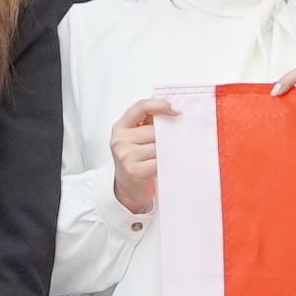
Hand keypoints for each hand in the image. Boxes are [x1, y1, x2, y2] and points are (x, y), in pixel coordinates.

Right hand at [110, 93, 173, 217]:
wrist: (127, 189)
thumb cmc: (135, 161)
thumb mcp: (136, 138)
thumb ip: (148, 123)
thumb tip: (173, 111)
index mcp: (120, 127)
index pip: (140, 107)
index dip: (160, 105)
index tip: (175, 110)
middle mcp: (120, 140)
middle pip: (153, 129)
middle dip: (166, 135)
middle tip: (173, 141)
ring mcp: (126, 156)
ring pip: (158, 145)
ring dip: (167, 150)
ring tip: (167, 155)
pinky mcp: (134, 170)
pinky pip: (159, 160)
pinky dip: (166, 162)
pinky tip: (165, 164)